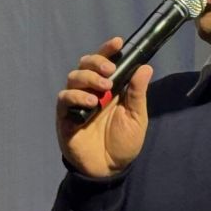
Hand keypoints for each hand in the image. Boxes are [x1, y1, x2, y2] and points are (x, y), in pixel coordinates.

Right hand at [56, 37, 152, 177]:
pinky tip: (91, 102)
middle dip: (96, 61)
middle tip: (110, 69)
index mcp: (110, 88)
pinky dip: (76, 96)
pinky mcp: (65, 116)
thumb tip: (145, 67)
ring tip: (104, 87)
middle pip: (85, 64)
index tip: (118, 42)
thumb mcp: (136, 116)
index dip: (109, 50)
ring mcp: (77, 102)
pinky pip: (64, 99)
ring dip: (88, 78)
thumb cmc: (124, 141)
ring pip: (74, 78)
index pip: (106, 62)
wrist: (110, 168)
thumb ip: (138, 93)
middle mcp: (91, 90)